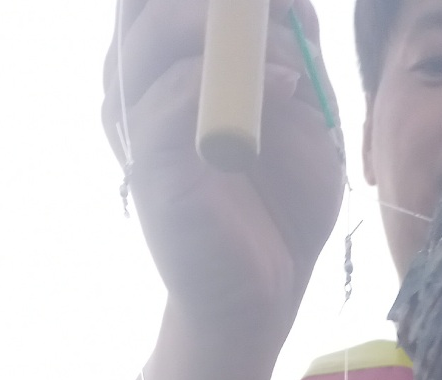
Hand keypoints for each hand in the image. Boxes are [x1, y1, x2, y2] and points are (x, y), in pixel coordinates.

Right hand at [104, 0, 344, 340]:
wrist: (265, 290)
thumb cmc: (282, 202)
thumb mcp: (306, 113)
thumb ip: (294, 51)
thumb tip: (291, 5)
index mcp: (165, 60)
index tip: (280, 4)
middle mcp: (137, 82)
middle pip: (148, 3)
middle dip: (220, 1)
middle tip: (277, 8)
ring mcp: (135, 121)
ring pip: (156, 34)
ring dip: (232, 30)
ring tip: (295, 58)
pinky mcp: (147, 164)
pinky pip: (174, 95)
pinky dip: (236, 84)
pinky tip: (289, 89)